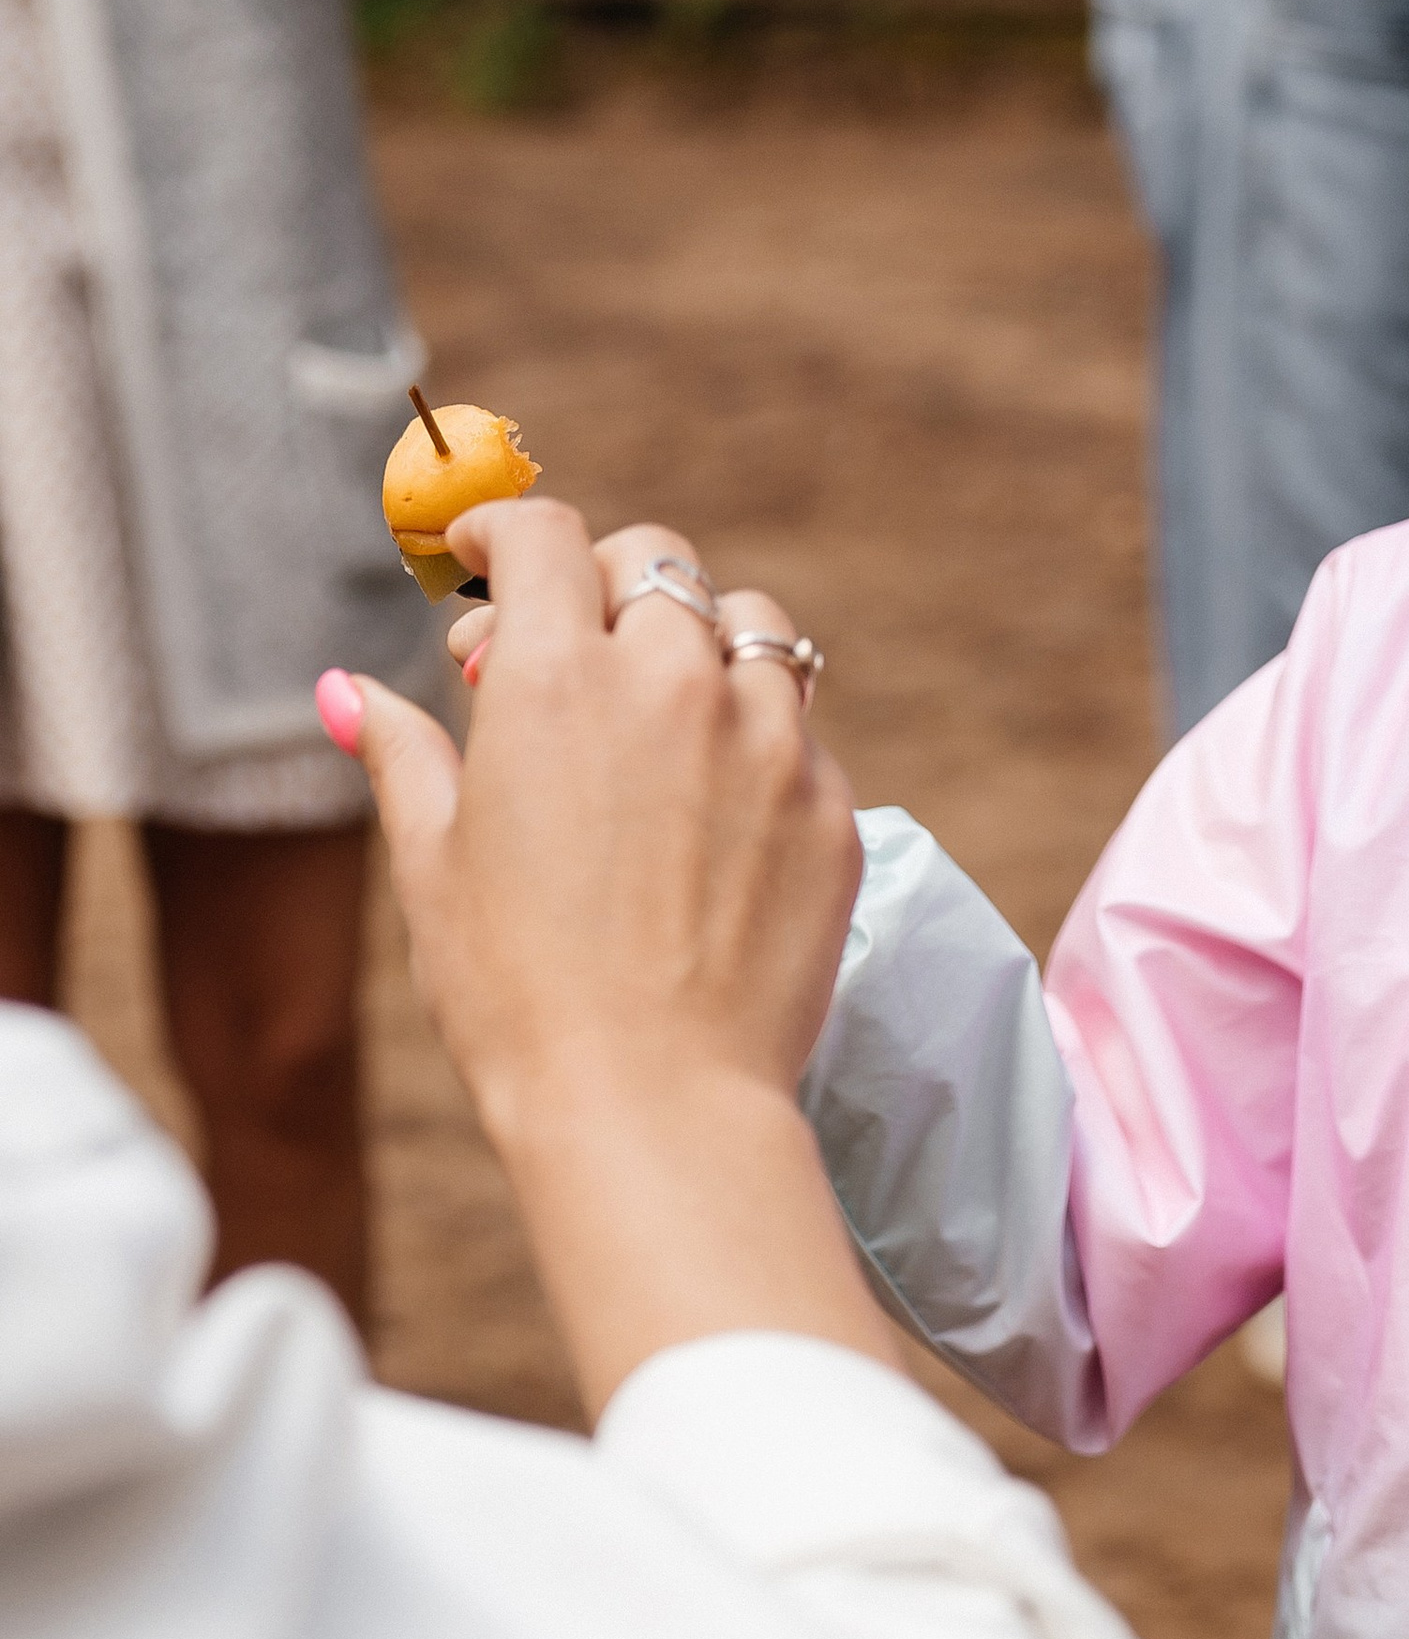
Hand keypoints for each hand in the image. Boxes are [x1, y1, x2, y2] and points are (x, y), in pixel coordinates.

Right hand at [349, 498, 858, 1146]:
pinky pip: (802, 732)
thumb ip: (403, 755)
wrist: (653, 1105)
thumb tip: (346, 692)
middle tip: (562, 651)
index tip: (482, 560)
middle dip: (604, 583)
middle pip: (657, 565)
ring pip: (754, 628)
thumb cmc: (517, 997)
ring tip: (656, 711)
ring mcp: (771, 743)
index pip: (544, 537)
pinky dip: (757, 738)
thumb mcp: (433, 865)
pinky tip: (713, 805)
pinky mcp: (831, 811)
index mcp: (561, 681)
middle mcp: (677, 686)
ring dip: (700, 642)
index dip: (503, 533)